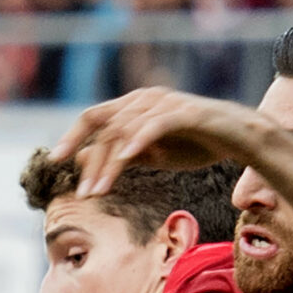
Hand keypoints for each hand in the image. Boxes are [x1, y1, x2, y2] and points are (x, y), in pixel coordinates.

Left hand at [59, 87, 264, 194]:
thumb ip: (118, 155)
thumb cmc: (194, 144)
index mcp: (134, 105)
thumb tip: (83, 159)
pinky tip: (124, 159)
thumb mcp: (149, 155)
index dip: (72, 136)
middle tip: (83, 194)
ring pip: (125, 130)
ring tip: (99, 191)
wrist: (238, 139)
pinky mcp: (186, 112)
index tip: (53, 161)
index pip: (94, 117)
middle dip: (90, 162)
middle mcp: (146, 98)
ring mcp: (165, 103)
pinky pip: (155, 125)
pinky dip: (137, 141)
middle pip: (104, 125)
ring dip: (109, 163)